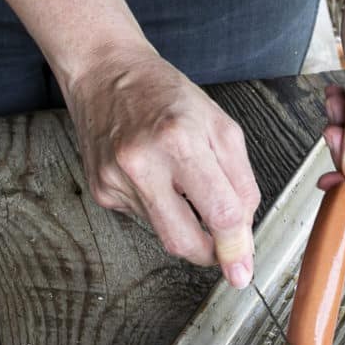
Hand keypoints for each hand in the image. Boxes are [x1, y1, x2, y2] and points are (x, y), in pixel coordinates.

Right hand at [66, 43, 260, 287]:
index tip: (242, 271)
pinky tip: (155, 179)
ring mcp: (117, 180)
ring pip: (166, 233)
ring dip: (186, 222)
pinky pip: (145, 219)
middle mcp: (143, 163)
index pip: (219, 212)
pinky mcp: (103, 191)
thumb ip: (241, 181)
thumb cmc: (167, 97)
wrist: (106, 74)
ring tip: (182, 183)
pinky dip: (161, 208)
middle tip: (222, 250)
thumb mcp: (221, 127)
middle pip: (184, 240)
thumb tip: (242, 233)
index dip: (235, 247)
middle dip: (209, 255)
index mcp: (180, 140)